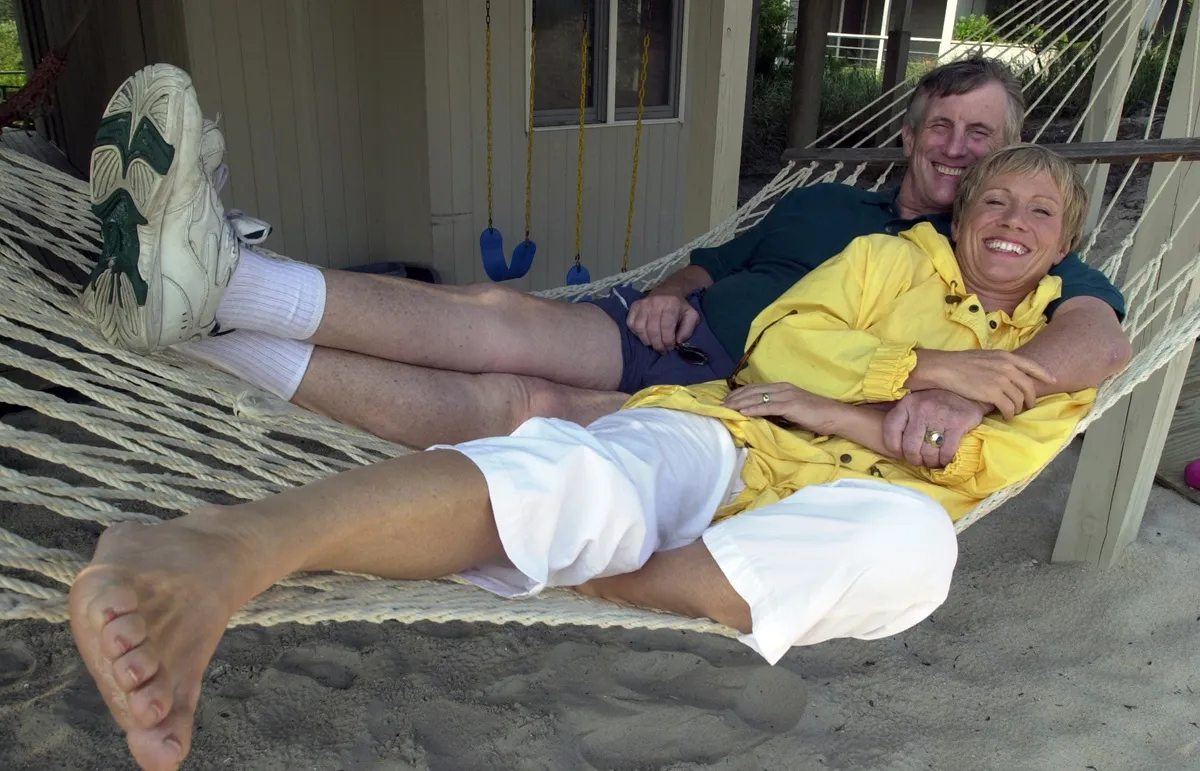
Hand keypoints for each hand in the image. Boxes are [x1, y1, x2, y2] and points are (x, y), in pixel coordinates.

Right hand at [626, 293, 699, 351]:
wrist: (668, 291)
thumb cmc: (679, 307)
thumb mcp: (691, 316)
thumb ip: (688, 330)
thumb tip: (678, 341)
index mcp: (671, 304)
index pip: (667, 327)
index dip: (668, 341)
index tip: (671, 347)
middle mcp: (655, 302)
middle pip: (653, 330)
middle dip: (658, 344)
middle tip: (662, 349)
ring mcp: (643, 304)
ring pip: (640, 328)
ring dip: (647, 341)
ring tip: (654, 344)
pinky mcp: (634, 306)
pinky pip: (631, 324)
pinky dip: (637, 333)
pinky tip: (645, 335)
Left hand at [721, 382, 835, 432]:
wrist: (834, 415)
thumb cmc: (814, 415)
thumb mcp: (792, 409)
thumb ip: (777, 408)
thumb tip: (760, 414)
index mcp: (782, 387)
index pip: (755, 388)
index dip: (738, 393)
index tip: (725, 400)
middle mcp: (782, 388)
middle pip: (752, 391)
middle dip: (734, 398)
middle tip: (719, 405)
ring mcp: (786, 395)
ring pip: (757, 397)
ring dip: (739, 403)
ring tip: (725, 409)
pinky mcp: (790, 405)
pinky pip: (768, 407)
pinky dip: (754, 409)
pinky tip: (742, 413)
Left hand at [883, 390, 987, 467]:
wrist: (967, 391)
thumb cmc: (937, 402)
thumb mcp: (914, 403)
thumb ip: (903, 419)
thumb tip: (889, 444)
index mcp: (906, 404)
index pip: (890, 432)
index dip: (895, 448)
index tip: (902, 453)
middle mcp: (921, 409)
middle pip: (910, 447)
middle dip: (915, 459)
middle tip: (920, 461)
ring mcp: (940, 416)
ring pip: (928, 452)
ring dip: (930, 462)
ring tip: (933, 461)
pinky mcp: (958, 423)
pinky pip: (946, 452)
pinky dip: (944, 460)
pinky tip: (945, 459)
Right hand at [910, 349, 1055, 419]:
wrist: (946, 368)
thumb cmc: (961, 362)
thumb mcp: (986, 356)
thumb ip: (1002, 363)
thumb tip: (1011, 374)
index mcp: (1006, 357)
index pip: (1032, 366)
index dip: (1044, 374)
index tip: (1052, 381)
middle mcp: (1007, 368)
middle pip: (1028, 387)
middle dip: (1030, 399)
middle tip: (1027, 406)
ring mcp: (1001, 380)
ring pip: (1019, 400)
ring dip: (1018, 409)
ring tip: (1012, 412)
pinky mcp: (993, 393)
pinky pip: (1009, 408)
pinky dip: (1009, 414)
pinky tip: (1005, 416)